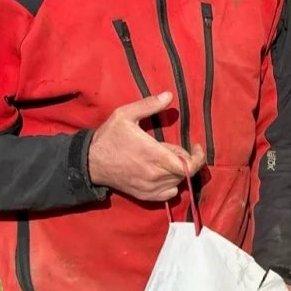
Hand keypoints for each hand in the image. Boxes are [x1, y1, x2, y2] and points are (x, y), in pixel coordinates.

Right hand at [87, 92, 204, 201]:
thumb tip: (169, 95)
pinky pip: (169, 194)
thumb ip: (149, 105)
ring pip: (178, 181)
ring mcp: (150, 187)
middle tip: (171, 147)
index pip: (189, 165)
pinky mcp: (145, 195)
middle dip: (185, 158)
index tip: (196, 146)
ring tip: (164, 158)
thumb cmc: (109, 137)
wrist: (91, 162)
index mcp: (154, 154)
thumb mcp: (126, 115)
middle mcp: (154, 174)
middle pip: (185, 172)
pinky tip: (163, 173)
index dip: (198, 157)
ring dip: (177, 170)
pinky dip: (172, 184)